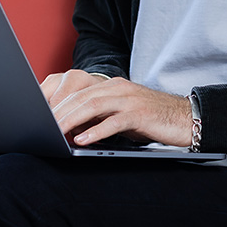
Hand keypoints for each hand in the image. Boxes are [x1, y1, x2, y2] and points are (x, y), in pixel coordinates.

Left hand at [40, 70, 191, 147]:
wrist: (186, 117)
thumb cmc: (151, 119)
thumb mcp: (122, 115)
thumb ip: (99, 117)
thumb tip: (71, 128)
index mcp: (113, 86)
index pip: (79, 92)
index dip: (59, 103)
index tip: (41, 117)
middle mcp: (120, 89)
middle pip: (82, 97)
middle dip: (59, 112)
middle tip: (40, 127)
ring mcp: (130, 99)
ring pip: (94, 106)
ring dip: (72, 120)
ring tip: (55, 133)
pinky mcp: (140, 113)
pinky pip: (114, 121)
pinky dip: (97, 130)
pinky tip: (83, 140)